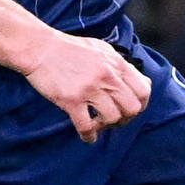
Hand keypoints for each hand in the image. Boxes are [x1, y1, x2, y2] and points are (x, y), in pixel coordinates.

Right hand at [25, 32, 150, 141]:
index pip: (143, 90)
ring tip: (98, 124)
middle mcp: (107, 77)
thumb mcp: (102, 50)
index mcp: (116, 64)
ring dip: (107, 126)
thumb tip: (143, 81)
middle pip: (132, 108)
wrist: (40, 48)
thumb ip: (121, 66)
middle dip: (126, 118)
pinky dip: (89, 136)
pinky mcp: (71, 100)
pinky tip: (88, 136)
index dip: (141, 105)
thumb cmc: (70, 49)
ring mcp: (89, 89)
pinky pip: (86, 126)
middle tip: (114, 120)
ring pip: (112, 118)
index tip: (131, 110)